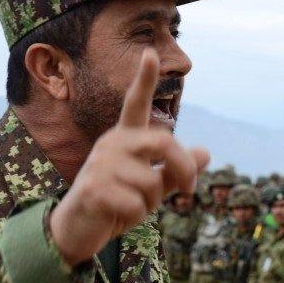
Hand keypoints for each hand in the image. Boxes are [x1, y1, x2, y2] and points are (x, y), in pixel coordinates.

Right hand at [50, 49, 209, 265]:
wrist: (77, 229)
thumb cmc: (116, 203)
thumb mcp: (150, 187)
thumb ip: (175, 170)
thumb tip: (206, 153)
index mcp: (125, 138)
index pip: (136, 104)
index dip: (144, 80)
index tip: (150, 53)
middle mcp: (111, 144)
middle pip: (164, 142)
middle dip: (184, 168)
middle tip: (189, 190)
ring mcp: (100, 165)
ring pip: (151, 182)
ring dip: (152, 203)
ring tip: (133, 207)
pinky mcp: (93, 189)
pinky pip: (135, 204)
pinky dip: (136, 216)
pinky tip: (118, 216)